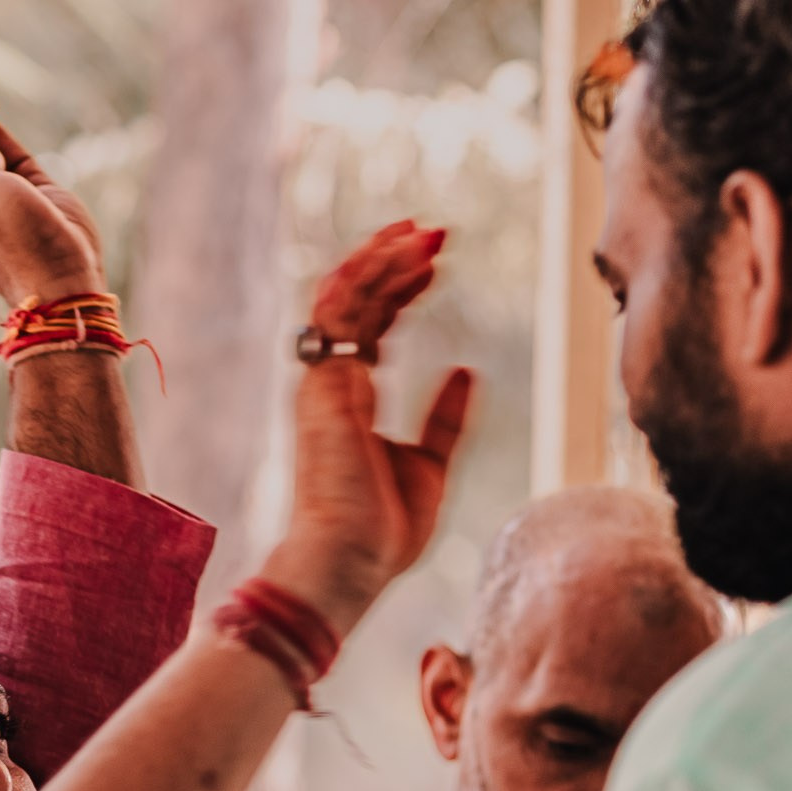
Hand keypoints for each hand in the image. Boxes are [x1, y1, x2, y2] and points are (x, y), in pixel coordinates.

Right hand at [266, 222, 473, 633]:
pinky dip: (371, 276)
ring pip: (344, 297)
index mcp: (351, 401)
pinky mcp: (324, 381)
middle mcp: (332, 383)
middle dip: (391, 262)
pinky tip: (406, 254)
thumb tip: (467, 369)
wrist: (351, 559)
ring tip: (423, 231)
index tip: (433, 263)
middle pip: (356, 303)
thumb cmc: (383, 530)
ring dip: (381, 258)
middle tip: (433, 231)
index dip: (400, 290)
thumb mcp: (431, 463)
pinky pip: (341, 310)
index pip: (371, 328)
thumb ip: (445, 416)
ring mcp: (324, 381)